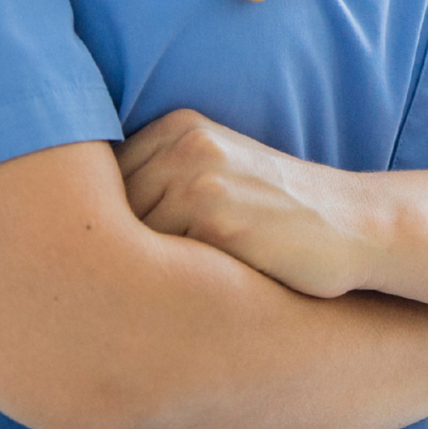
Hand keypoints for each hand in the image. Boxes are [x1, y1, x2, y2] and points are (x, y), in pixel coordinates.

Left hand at [117, 109, 379, 299]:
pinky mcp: (215, 223)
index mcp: (181, 126)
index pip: (97, 182)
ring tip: (154, 297)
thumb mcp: (218, 172)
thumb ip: (157, 179)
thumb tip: (72, 226)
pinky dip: (158, 289)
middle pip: (99, 211)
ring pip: (119, 242)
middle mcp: (185, 145)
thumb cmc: (277, 215)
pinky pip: (153, 266)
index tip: (108, 254)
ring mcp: (199, 181)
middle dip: (103, 252)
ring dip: (127, 275)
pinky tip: (179, 302)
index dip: (96, 225)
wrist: (355, 228)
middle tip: (117, 287)